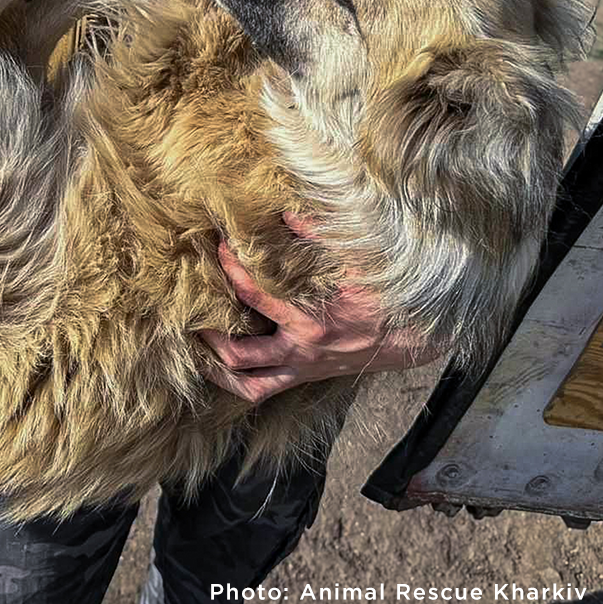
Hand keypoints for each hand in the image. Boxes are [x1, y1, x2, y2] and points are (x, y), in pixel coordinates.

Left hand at [200, 214, 444, 404]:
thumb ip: (319, 235)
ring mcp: (302, 369)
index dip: (231, 270)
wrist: (412, 338)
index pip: (253, 295)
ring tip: (197, 352)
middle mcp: (300, 351)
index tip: (219, 248)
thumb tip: (287, 213)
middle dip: (209, 334)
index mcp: (309, 321)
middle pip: (238, 354)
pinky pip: (266, 390)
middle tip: (190, 311)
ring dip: (219, 371)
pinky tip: (224, 370)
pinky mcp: (306, 377)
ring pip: (249, 385)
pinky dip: (242, 383)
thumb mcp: (357, 260)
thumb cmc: (384, 297)